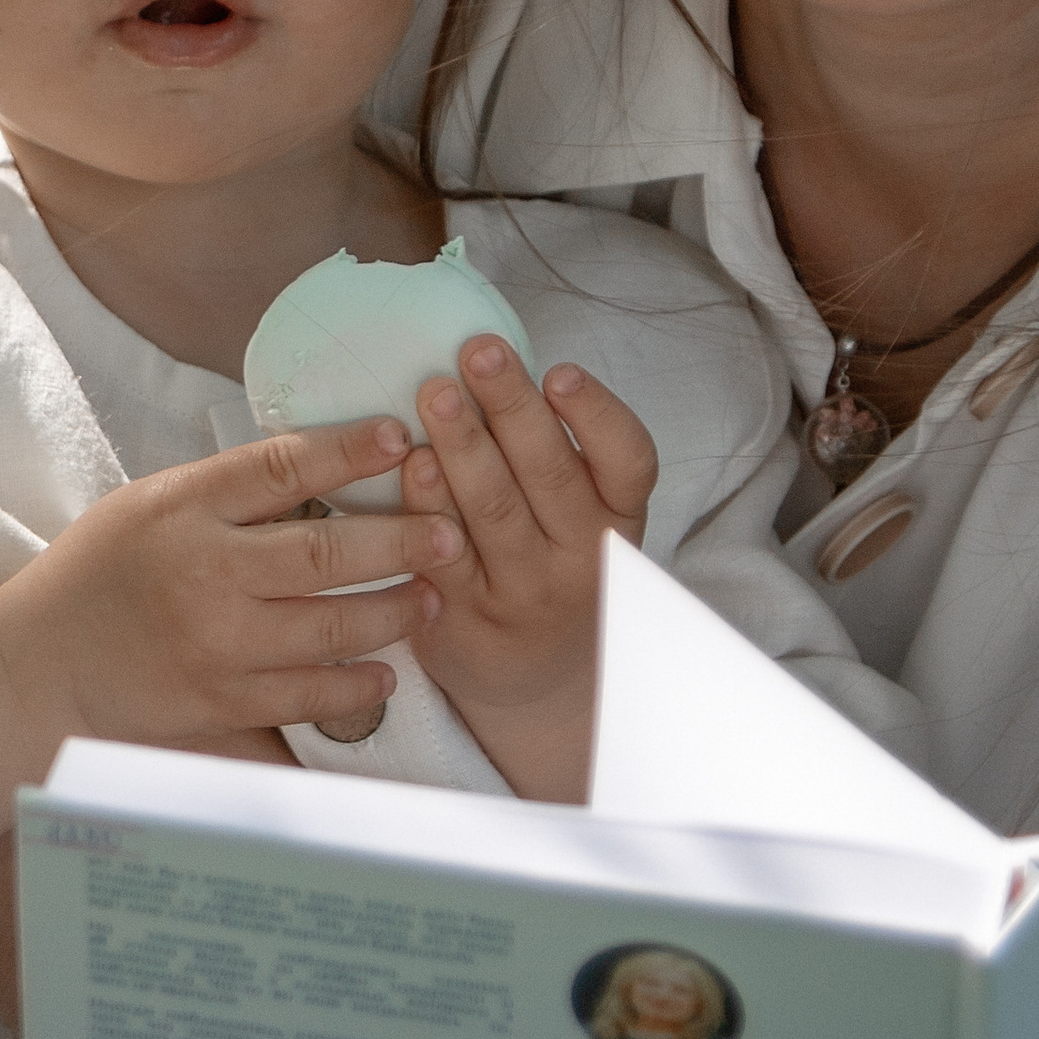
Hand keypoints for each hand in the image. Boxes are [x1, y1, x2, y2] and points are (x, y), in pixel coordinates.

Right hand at [0, 416, 463, 754]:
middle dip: (403, 539)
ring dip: (395, 610)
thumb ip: (229, 490)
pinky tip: (387, 669)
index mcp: (183, 507)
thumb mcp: (152, 504)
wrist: (38, 665)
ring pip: (332, 624)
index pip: (280, 466)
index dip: (348, 449)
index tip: (401, 436)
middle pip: (326, 550)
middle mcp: (204, 572)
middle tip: (451, 531)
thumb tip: (327, 459)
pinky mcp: (220, 701)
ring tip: (431, 595)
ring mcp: (215, 642)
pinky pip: (311, 693)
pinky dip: (358, 683)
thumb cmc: (101, 572)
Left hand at [400, 340, 656, 799]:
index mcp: (618, 522)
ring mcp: (523, 596)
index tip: (561, 372)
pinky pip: (443, 557)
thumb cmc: (556, 571)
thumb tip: (497, 364)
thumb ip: (558, 456)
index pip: (629, 463)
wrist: (541, 688)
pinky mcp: (465, 623)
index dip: (597, 416)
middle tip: (478, 351)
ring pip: (494, 513)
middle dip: (511, 407)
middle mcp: (580, 561)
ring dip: (463, 446)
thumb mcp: (586, 521)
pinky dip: (426, 507)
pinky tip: (410, 463)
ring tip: (435, 391)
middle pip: (550, 475)